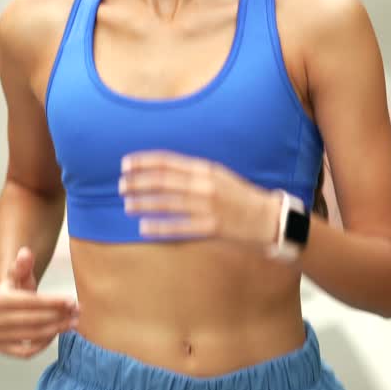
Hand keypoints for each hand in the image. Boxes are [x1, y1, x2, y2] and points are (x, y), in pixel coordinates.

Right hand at [0, 246, 79, 358]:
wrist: (10, 305)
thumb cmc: (18, 288)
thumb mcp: (21, 274)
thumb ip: (23, 264)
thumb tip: (25, 253)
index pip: (30, 302)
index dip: (52, 302)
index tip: (71, 300)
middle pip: (32, 320)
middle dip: (58, 316)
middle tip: (76, 312)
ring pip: (32, 336)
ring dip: (56, 329)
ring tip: (72, 322)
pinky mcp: (2, 349)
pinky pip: (26, 352)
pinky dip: (43, 345)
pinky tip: (56, 333)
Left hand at [118, 151, 280, 248]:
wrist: (269, 218)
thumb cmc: (240, 198)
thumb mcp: (219, 176)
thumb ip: (194, 173)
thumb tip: (163, 172)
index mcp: (206, 169)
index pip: (167, 161)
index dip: (143, 162)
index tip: (125, 164)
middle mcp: (205, 184)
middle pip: (162, 180)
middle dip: (138, 182)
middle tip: (121, 186)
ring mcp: (208, 206)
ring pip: (167, 203)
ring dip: (143, 203)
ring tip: (127, 205)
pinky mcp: (211, 227)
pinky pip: (178, 227)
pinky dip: (158, 227)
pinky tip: (143, 227)